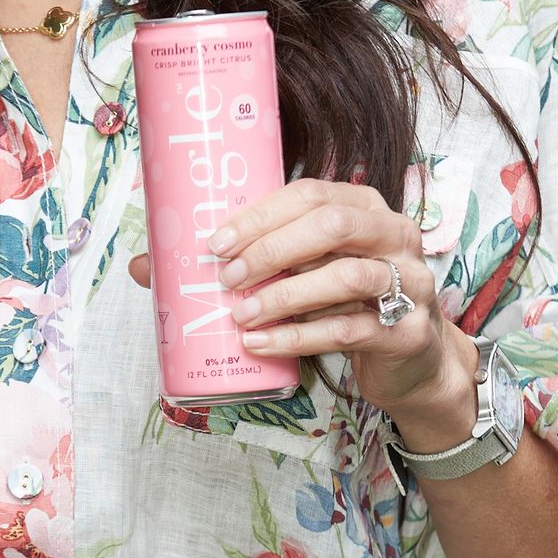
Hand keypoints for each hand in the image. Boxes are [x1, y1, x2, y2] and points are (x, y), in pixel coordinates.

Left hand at [128, 177, 476, 447]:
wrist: (413, 363)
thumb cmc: (346, 308)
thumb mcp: (303, 277)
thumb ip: (247, 265)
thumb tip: (144, 266)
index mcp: (365, 208)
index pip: (312, 194)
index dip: (260, 214)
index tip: (215, 242)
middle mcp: (394, 235)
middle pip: (332, 226)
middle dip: (271, 249)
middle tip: (225, 277)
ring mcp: (410, 281)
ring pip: (345, 278)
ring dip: (284, 295)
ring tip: (239, 314)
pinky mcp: (408, 330)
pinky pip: (351, 329)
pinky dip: (300, 337)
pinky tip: (262, 343)